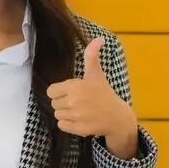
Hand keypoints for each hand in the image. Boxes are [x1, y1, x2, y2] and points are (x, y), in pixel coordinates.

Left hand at [45, 36, 138, 157]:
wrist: (117, 117)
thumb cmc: (104, 94)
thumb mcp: (96, 74)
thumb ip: (92, 56)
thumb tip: (99, 38)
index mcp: (75, 86)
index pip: (51, 91)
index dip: (59, 91)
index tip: (70, 92)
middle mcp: (74, 102)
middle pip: (54, 103)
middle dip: (63, 102)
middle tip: (77, 101)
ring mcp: (76, 116)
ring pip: (57, 115)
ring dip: (66, 113)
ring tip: (79, 110)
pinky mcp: (78, 129)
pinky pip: (62, 125)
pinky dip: (68, 124)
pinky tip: (80, 119)